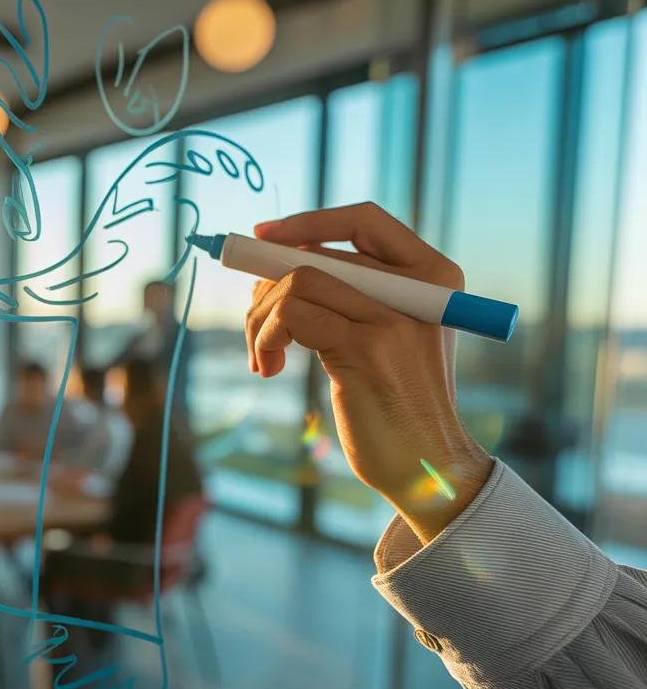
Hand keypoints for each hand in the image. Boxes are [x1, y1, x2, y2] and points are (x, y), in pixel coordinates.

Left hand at [245, 202, 493, 542]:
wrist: (428, 468)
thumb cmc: (395, 403)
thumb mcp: (386, 337)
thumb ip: (354, 296)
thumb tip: (276, 261)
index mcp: (433, 276)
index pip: (364, 220)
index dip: (307, 222)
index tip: (261, 236)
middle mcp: (421, 289)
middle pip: (317, 254)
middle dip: (267, 286)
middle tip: (254, 328)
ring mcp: (393, 318)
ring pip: (298, 281)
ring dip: (261, 317)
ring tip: (261, 355)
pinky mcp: (365, 350)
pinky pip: (292, 315)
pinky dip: (266, 337)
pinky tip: (269, 367)